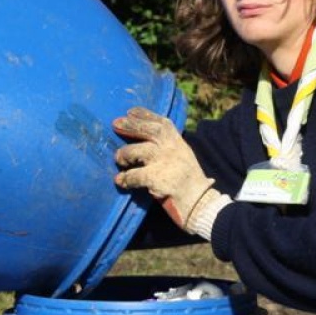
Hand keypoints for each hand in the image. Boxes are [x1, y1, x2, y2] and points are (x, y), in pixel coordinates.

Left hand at [113, 107, 216, 231]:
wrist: (200, 203)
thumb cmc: (190, 182)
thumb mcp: (183, 157)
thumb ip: (170, 147)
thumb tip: (148, 142)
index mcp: (179, 143)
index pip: (162, 122)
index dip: (145, 115)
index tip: (130, 111)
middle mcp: (172, 148)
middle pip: (148, 130)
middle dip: (130, 125)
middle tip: (115, 124)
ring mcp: (164, 162)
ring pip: (136, 151)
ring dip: (124, 155)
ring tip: (119, 160)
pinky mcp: (157, 178)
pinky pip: (134, 175)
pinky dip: (125, 178)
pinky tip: (120, 181)